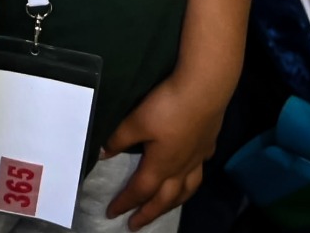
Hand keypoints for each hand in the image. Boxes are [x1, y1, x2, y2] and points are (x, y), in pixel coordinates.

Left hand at [100, 73, 227, 227]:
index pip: (140, 191)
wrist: (205, 89)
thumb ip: (118, 139)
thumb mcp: (135, 121)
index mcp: (161, 165)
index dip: (125, 203)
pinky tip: (190, 172)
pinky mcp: (208, 144)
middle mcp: (181, 167)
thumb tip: (102, 155)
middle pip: (165, 199)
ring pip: (187, 189)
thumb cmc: (167, 106)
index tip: (112, 213)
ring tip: (166, 207)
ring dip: (174, 202)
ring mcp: (197, 157)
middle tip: (136, 225)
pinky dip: (192, 178)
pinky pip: (199, 170)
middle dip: (150, 213)